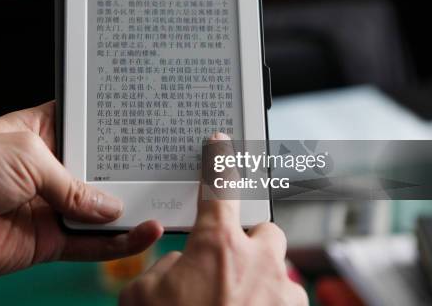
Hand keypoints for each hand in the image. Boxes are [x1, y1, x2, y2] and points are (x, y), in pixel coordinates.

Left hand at [0, 101, 162, 276]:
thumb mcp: (25, 158)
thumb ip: (73, 185)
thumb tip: (112, 206)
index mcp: (45, 133)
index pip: (92, 130)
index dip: (118, 131)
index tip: (151, 129)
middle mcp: (54, 169)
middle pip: (104, 172)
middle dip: (132, 172)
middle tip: (169, 168)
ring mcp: (54, 206)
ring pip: (103, 210)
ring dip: (133, 208)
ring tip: (167, 202)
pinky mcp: (51, 240)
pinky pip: (92, 243)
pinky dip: (119, 242)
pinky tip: (143, 232)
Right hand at [119, 134, 307, 305]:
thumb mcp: (144, 294)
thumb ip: (166, 266)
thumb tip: (183, 265)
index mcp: (217, 244)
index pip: (219, 186)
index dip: (219, 160)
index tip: (222, 142)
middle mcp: (257, 260)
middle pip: (265, 231)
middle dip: (251, 242)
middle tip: (229, 265)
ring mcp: (282, 290)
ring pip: (278, 268)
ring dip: (261, 279)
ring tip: (236, 302)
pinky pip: (286, 299)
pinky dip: (270, 304)